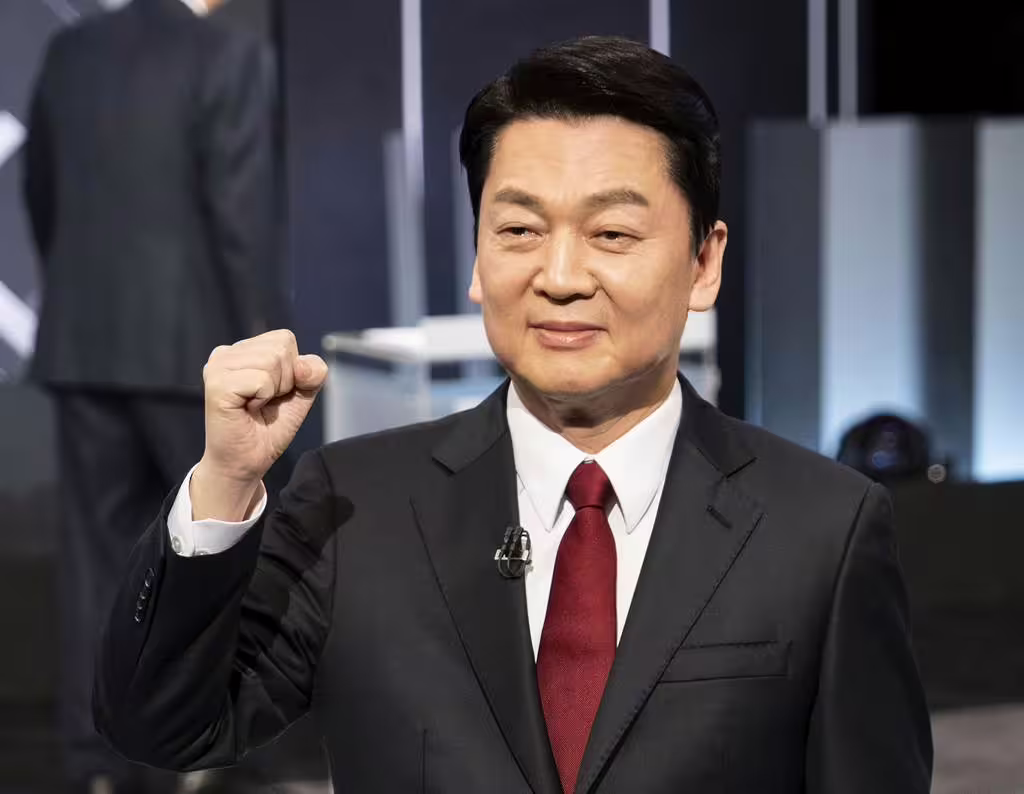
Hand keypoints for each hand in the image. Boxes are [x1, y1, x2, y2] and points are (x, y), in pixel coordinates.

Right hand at [192, 330, 326, 520]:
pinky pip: (262, 380)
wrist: (247, 461)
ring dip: (273, 390)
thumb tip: (303, 365)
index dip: (292, 369)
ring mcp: (217, 367)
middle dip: (284, 380)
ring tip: (255, 406)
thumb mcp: (301, 394)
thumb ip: (312, 372)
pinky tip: (247, 409)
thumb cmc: (267, 429)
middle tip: (263, 402)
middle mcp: (226, 353)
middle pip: (281, 348)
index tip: (274, 393)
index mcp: (242, 351)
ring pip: (272, 361)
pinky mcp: (216, 384)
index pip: (285, 339)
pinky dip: (264, 398)